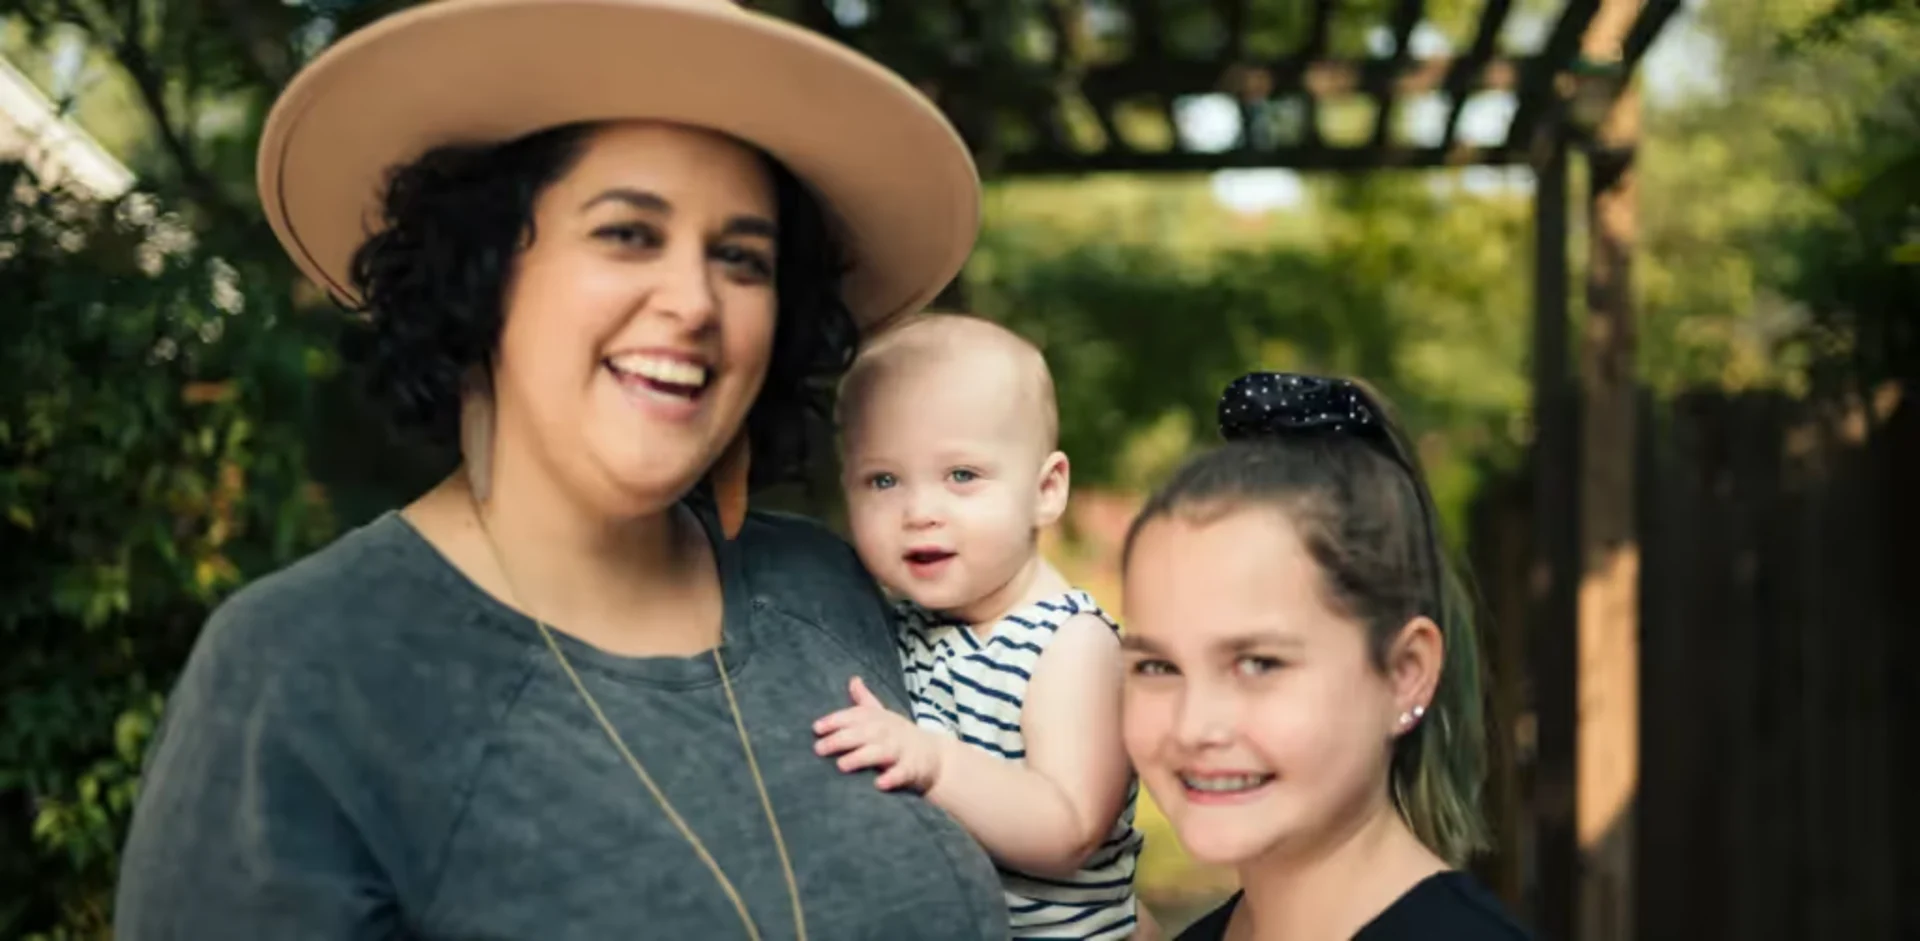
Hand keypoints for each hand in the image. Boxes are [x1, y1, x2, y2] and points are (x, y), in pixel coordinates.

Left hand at [812, 676, 945, 791]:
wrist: (937, 757)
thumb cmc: (901, 736)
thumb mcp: (884, 716)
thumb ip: (864, 701)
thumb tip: (853, 680)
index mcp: (880, 719)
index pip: (856, 716)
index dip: (836, 720)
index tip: (816, 728)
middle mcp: (890, 731)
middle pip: (863, 733)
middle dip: (841, 739)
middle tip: (819, 749)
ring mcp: (902, 749)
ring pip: (880, 752)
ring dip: (861, 757)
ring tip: (841, 765)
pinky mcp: (913, 768)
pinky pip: (902, 772)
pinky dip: (892, 777)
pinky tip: (879, 784)